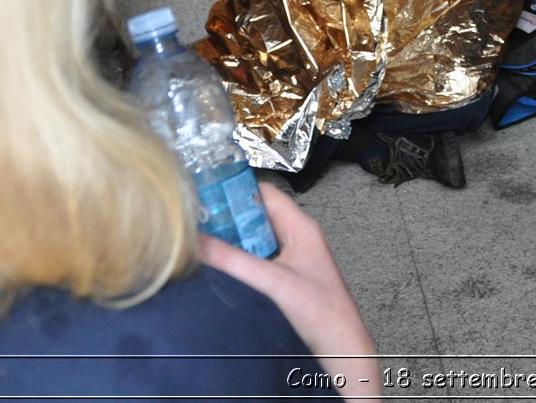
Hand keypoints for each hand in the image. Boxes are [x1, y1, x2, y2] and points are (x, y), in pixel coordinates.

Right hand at [199, 183, 378, 397]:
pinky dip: (240, 255)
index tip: (205, 194)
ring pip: (256, 235)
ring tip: (200, 239)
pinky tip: (220, 264)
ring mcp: (293, 254)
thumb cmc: (320, 310)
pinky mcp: (288, 273)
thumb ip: (234, 261)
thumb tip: (196, 242)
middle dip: (228, 216)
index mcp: (301, 226)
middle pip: (257, 213)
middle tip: (194, 220)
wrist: (341, 343)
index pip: (265, 193)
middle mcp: (297, 235)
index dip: (236, 190)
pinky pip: (259, 255)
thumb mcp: (273, 281)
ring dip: (233, 237)